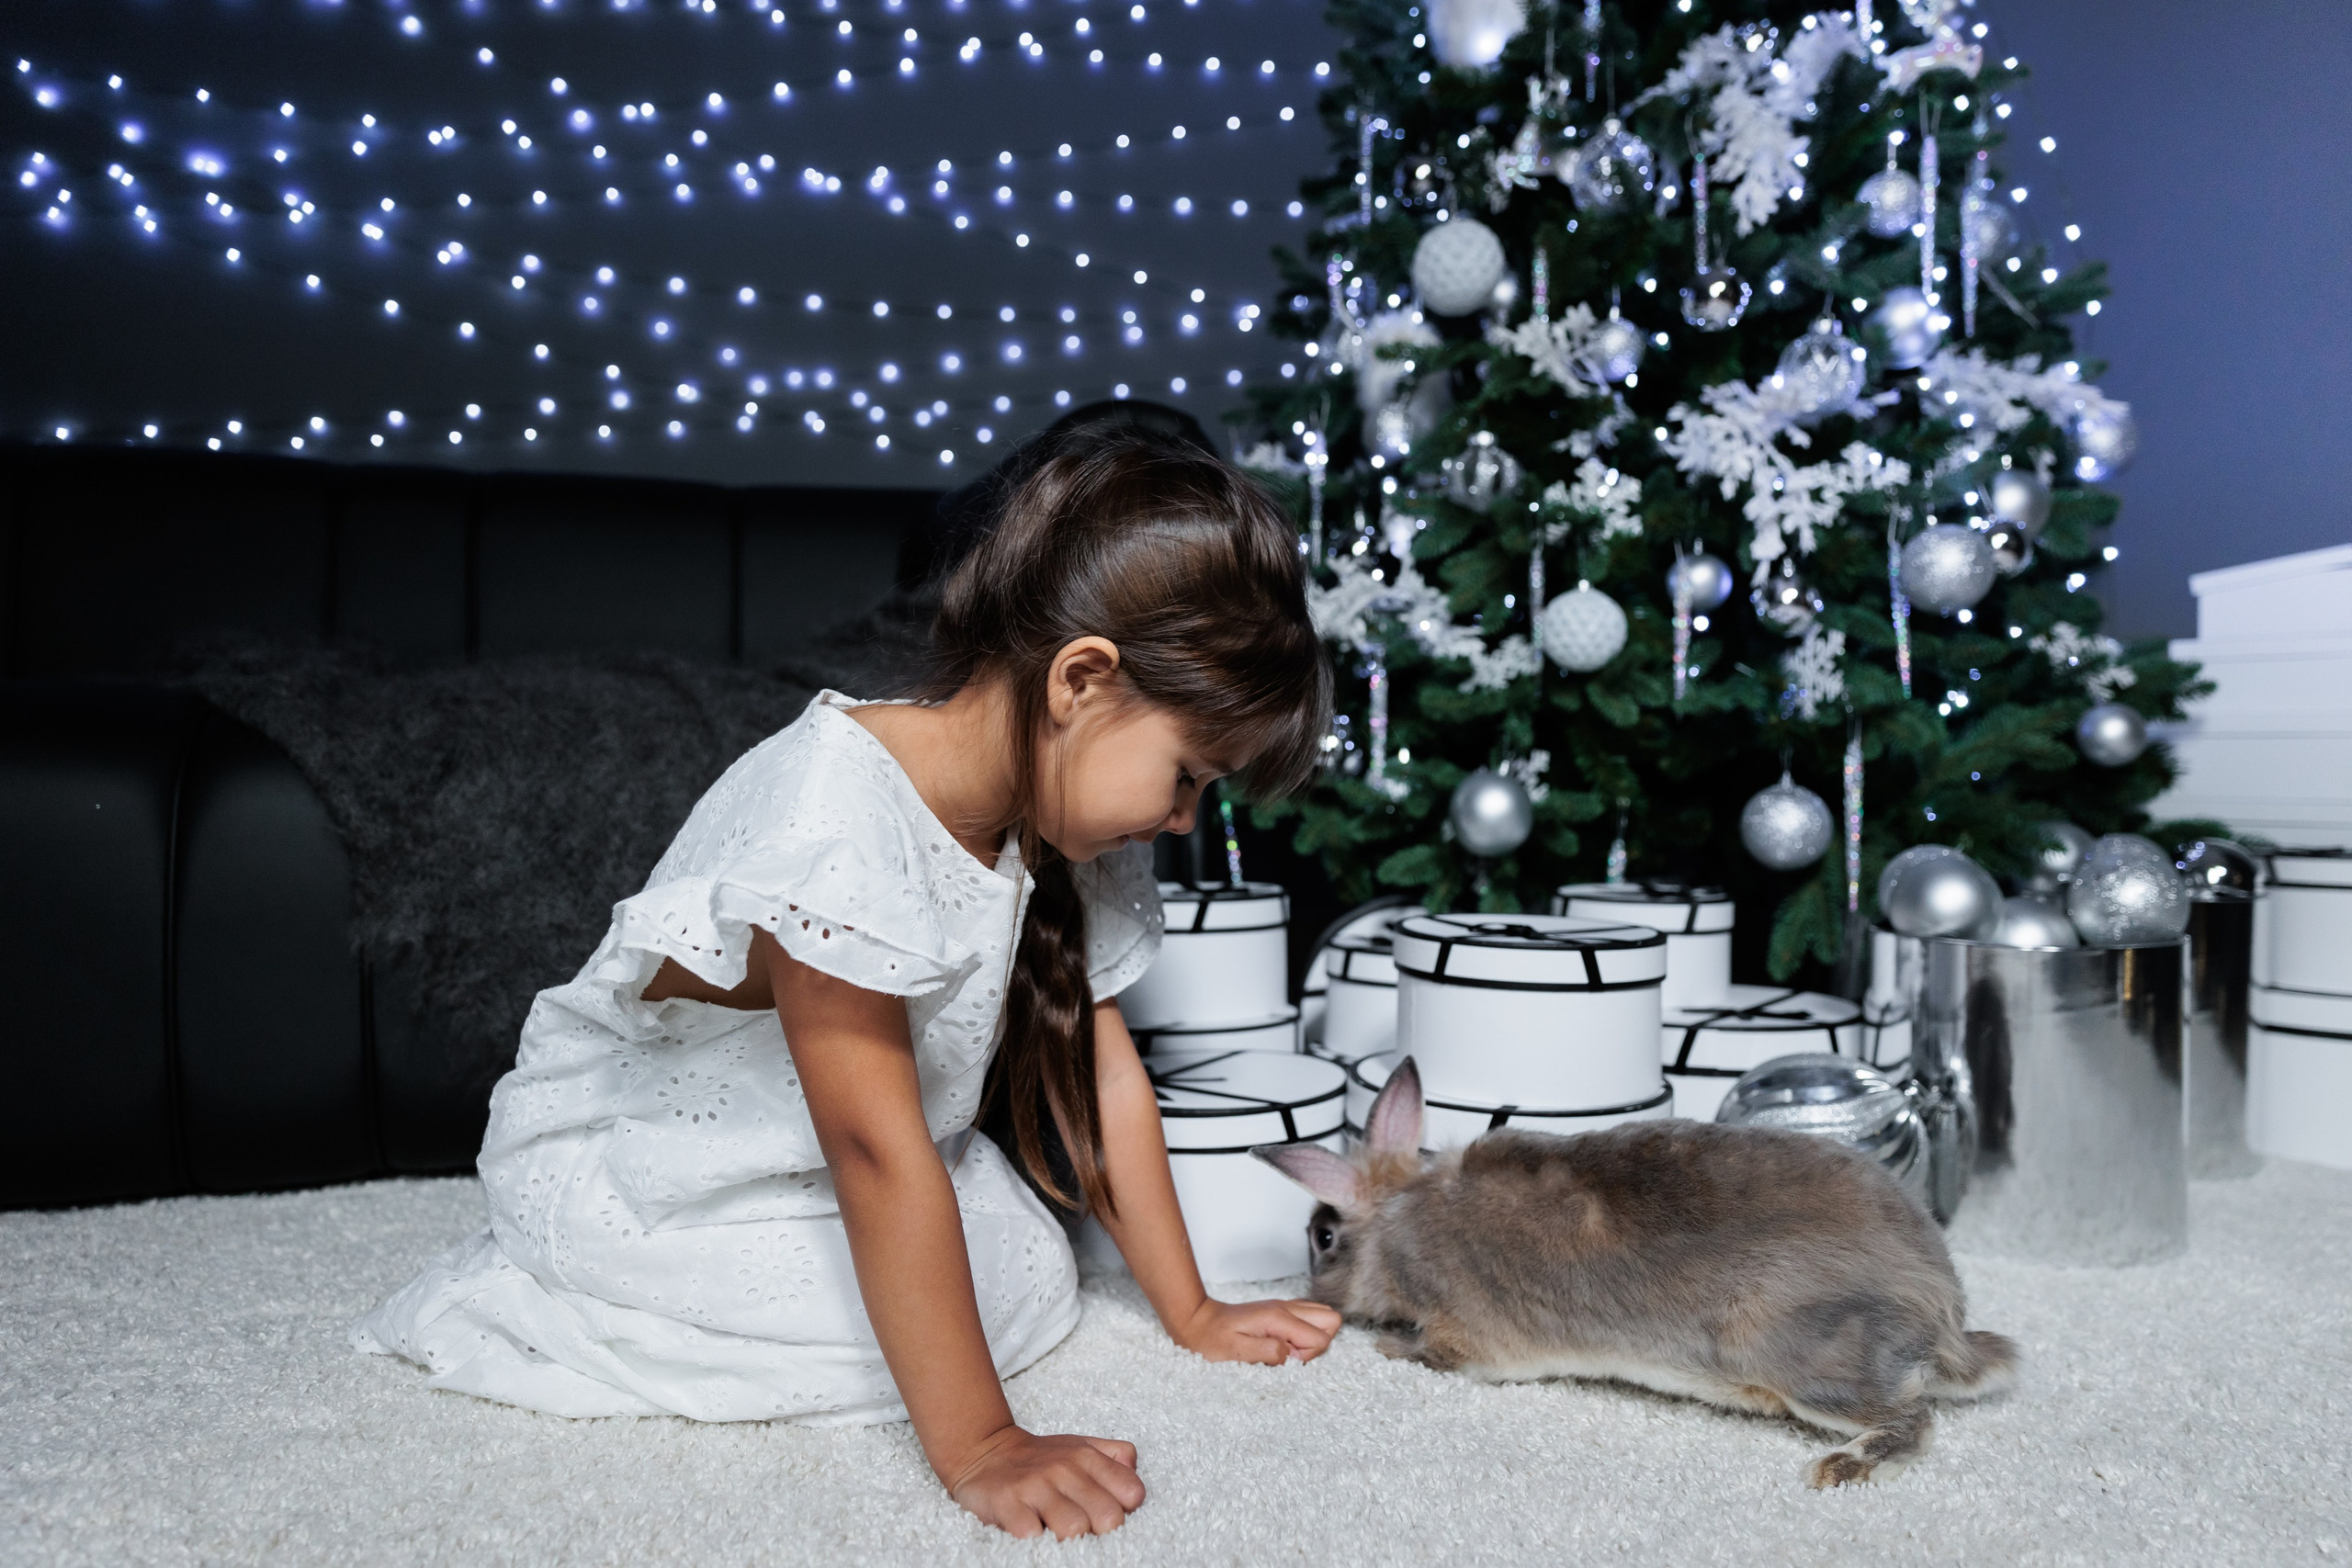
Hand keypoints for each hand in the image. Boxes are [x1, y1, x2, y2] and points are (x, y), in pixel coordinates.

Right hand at [944, 1425, 1146, 1539]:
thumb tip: (1134, 1470)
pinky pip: (1032, 1535)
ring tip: (1058, 1535)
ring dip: (1069, 1540)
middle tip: (1084, 1533)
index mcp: (1087, 1458)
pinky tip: (1033, 1534)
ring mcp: (1035, 1485)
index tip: (1106, 1518)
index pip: (1132, 1493)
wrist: (985, 1451)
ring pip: (1074, 1528)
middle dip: (1100, 1533)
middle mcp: (1064, 1468)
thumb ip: (1115, 1456)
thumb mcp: (1081, 1446)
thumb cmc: (1041, 1458)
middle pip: (1108, 1518)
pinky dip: (1035, 1541)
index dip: (1125, 1513)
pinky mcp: (1007, 1503)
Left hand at [1172, 1296, 1341, 1365]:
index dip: (1307, 1356)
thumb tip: (1290, 1354)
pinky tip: (1283, 1343)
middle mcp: (1286, 1308)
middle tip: (1291, 1356)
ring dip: (1312, 1338)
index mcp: (1278, 1318)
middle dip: (1318, 1344)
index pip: (1320, 1337)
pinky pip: (1308, 1318)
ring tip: (1286, 1350)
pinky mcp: (1280, 1312)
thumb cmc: (1211, 1339)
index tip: (1285, 1361)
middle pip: (1331, 1320)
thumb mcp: (1235, 1351)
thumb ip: (1267, 1351)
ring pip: (1323, 1317)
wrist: (1196, 1321)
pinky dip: (1303, 1333)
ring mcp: (1284, 1308)